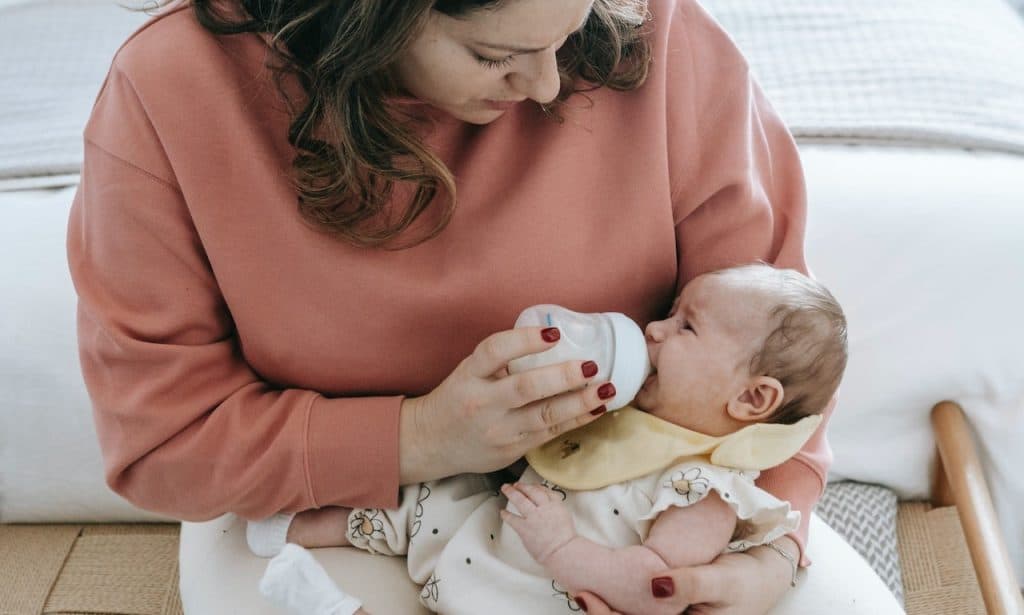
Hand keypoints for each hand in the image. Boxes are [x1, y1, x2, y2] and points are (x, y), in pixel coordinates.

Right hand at [399, 326, 613, 481]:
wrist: (432, 442)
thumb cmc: (459, 398)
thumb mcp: (470, 371)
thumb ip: (502, 359)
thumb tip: (554, 337)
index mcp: (470, 375)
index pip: (495, 351)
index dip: (525, 340)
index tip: (553, 333)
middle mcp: (483, 403)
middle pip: (526, 388)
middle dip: (563, 377)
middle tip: (592, 365)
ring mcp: (499, 430)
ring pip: (544, 416)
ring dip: (580, 402)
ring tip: (606, 389)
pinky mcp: (512, 450)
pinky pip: (550, 433)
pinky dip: (577, 420)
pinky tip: (598, 408)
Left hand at [500, 482, 576, 563]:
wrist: (563, 551)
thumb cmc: (566, 540)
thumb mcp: (565, 518)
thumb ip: (556, 510)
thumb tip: (548, 509)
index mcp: (556, 505)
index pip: (545, 491)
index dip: (537, 487)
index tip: (533, 486)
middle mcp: (544, 508)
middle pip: (532, 491)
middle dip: (523, 486)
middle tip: (516, 484)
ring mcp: (533, 517)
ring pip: (520, 500)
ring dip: (512, 493)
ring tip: (506, 489)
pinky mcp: (524, 528)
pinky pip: (512, 519)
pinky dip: (506, 515)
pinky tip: (503, 512)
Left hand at [573, 537, 797, 614]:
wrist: (763, 575)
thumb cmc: (746, 579)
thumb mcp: (722, 579)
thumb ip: (690, 583)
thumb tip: (655, 584)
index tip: (586, 599)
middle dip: (603, 614)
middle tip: (579, 593)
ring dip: (609, 609)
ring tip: (583, 592)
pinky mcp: (668, 612)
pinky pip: (640, 610)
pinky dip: (620, 602)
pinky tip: (602, 590)